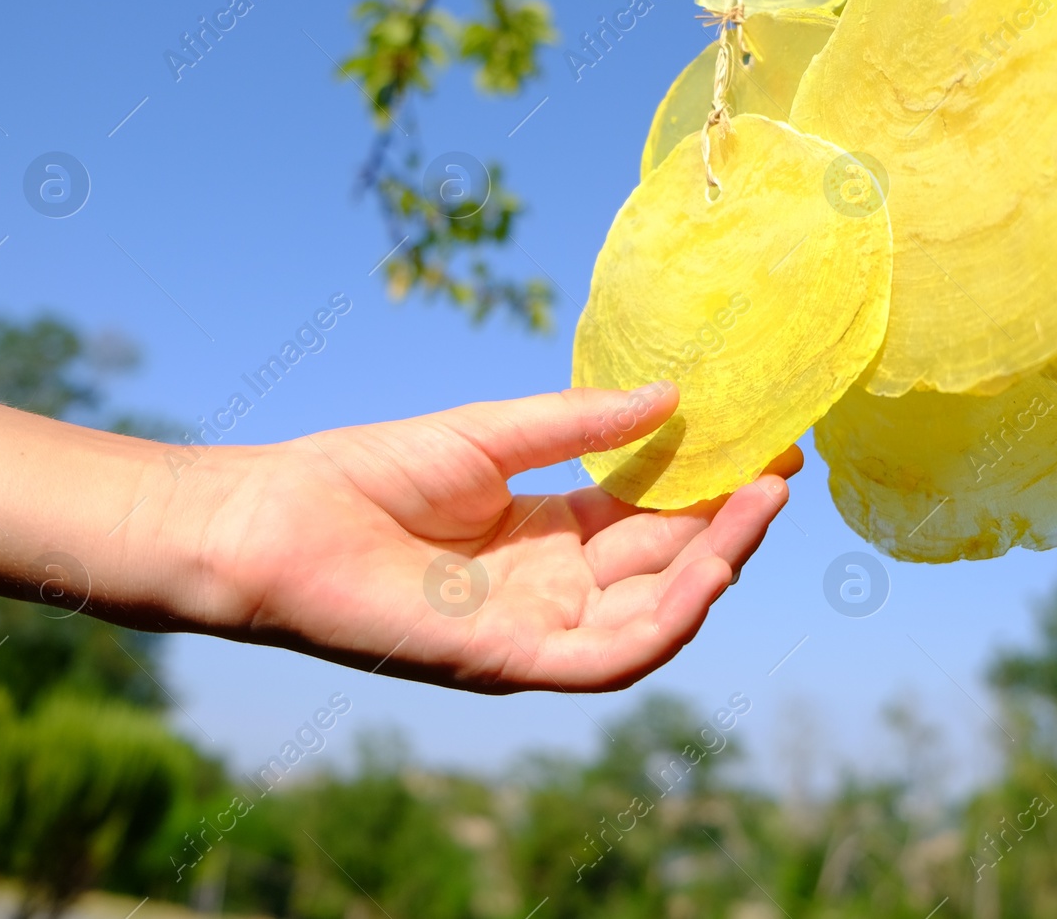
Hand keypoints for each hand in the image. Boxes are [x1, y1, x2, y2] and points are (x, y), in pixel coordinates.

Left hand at [188, 383, 801, 693]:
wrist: (273, 521)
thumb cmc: (366, 476)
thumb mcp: (492, 436)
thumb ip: (579, 423)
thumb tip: (671, 395)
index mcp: (549, 540)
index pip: (651, 519)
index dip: (709, 486)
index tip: (764, 442)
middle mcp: (554, 592)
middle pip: (665, 567)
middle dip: (728, 525)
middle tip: (783, 468)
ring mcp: (537, 632)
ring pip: (655, 615)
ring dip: (716, 567)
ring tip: (763, 503)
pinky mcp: (512, 661)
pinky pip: (612, 656)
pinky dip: (670, 619)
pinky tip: (712, 568)